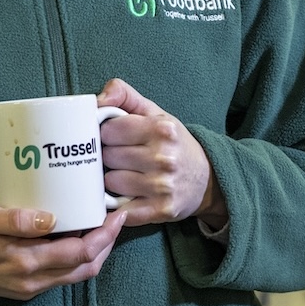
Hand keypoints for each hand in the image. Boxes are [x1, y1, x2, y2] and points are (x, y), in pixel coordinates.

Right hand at [0, 205, 123, 300]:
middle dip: (107, 244)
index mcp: (24, 262)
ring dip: (96, 253)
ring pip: (77, 275)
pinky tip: (79, 237)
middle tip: (117, 218)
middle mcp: (32, 281)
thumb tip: (50, 217)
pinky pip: (63, 276)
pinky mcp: (25, 287)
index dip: (104, 236)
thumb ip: (14, 219)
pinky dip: (79, 259)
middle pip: (85, 268)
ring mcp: (29, 287)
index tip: (116, 215)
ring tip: (103, 226)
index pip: (79, 253)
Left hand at [98, 78, 226, 227]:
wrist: (207, 179)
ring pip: (110, 182)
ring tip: (130, 175)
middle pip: (108, 156)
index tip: (117, 138)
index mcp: (162, 129)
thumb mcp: (155, 113)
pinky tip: (128, 197)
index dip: (108, 134)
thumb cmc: (174, 143)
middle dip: (111, 157)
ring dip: (114, 180)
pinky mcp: (160, 210)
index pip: (109, 130)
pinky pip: (121, 210)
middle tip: (125, 157)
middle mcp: (164, 157)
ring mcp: (162, 186)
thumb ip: (125, 95)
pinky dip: (119, 204)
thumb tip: (98, 99)